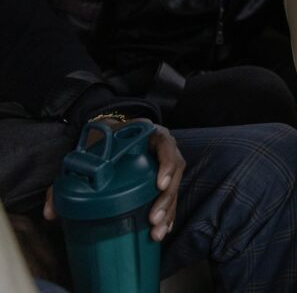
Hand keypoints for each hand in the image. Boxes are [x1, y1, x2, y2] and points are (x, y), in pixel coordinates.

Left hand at [44, 119, 185, 241]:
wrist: (108, 134)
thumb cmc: (101, 141)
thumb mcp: (86, 150)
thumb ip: (66, 178)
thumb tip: (51, 213)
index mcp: (148, 135)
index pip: (166, 146)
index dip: (166, 165)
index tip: (159, 185)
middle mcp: (161, 148)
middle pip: (174, 172)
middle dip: (166, 199)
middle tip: (154, 218)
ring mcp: (164, 163)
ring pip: (174, 187)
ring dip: (168, 210)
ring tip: (157, 231)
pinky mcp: (162, 178)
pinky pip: (171, 195)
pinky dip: (169, 213)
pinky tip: (164, 229)